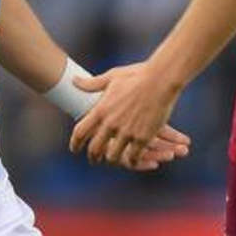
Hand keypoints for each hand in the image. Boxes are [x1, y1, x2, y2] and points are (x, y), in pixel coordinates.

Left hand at [69, 62, 183, 167]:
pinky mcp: (142, 137)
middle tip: (95, 160)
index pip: (80, 131)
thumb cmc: (138, 75)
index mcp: (101, 109)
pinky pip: (133, 157)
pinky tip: (133, 159)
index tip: (74, 149)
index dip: (75, 143)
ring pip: (113, 156)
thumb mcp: (112, 77)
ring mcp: (127, 132)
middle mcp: (111, 123)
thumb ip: (92, 84)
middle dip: (93, 157)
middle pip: (95, 149)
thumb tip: (74, 81)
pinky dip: (132, 161)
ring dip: (113, 159)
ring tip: (114, 159)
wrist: (161, 80)